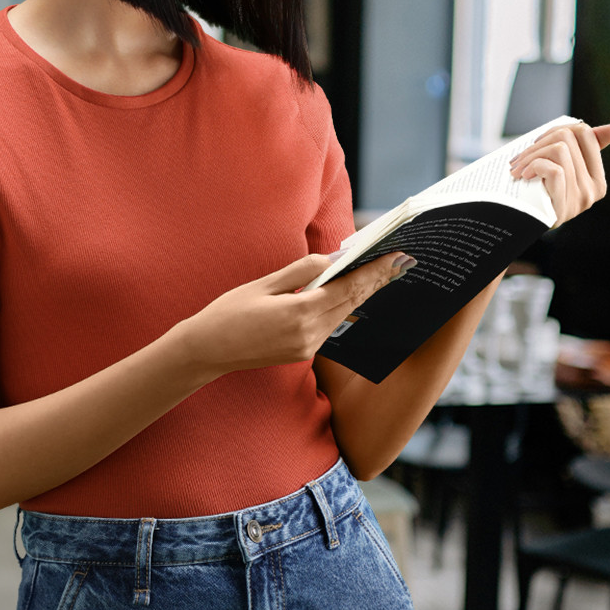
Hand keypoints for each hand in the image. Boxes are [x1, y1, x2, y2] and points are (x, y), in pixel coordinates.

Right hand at [177, 250, 407, 379]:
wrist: (208, 350)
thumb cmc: (229, 311)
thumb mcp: (263, 284)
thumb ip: (301, 271)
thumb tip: (332, 259)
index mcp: (299, 313)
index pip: (347, 288)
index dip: (374, 272)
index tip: (395, 257)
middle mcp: (309, 334)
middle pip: (351, 302)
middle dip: (376, 281)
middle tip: (401, 262)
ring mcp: (307, 346)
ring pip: (342, 314)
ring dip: (362, 293)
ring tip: (382, 273)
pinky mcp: (302, 352)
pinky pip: (329, 325)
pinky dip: (343, 306)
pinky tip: (351, 293)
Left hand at [509, 122, 609, 225]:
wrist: (522, 225)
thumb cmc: (540, 195)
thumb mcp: (562, 172)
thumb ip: (582, 151)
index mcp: (597, 177)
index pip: (585, 133)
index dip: (558, 130)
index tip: (540, 142)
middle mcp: (593, 188)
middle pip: (567, 137)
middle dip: (538, 142)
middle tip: (522, 157)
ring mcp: (580, 198)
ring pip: (559, 150)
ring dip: (531, 155)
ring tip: (518, 168)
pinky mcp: (565, 207)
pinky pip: (555, 170)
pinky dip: (535, 166)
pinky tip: (524, 175)